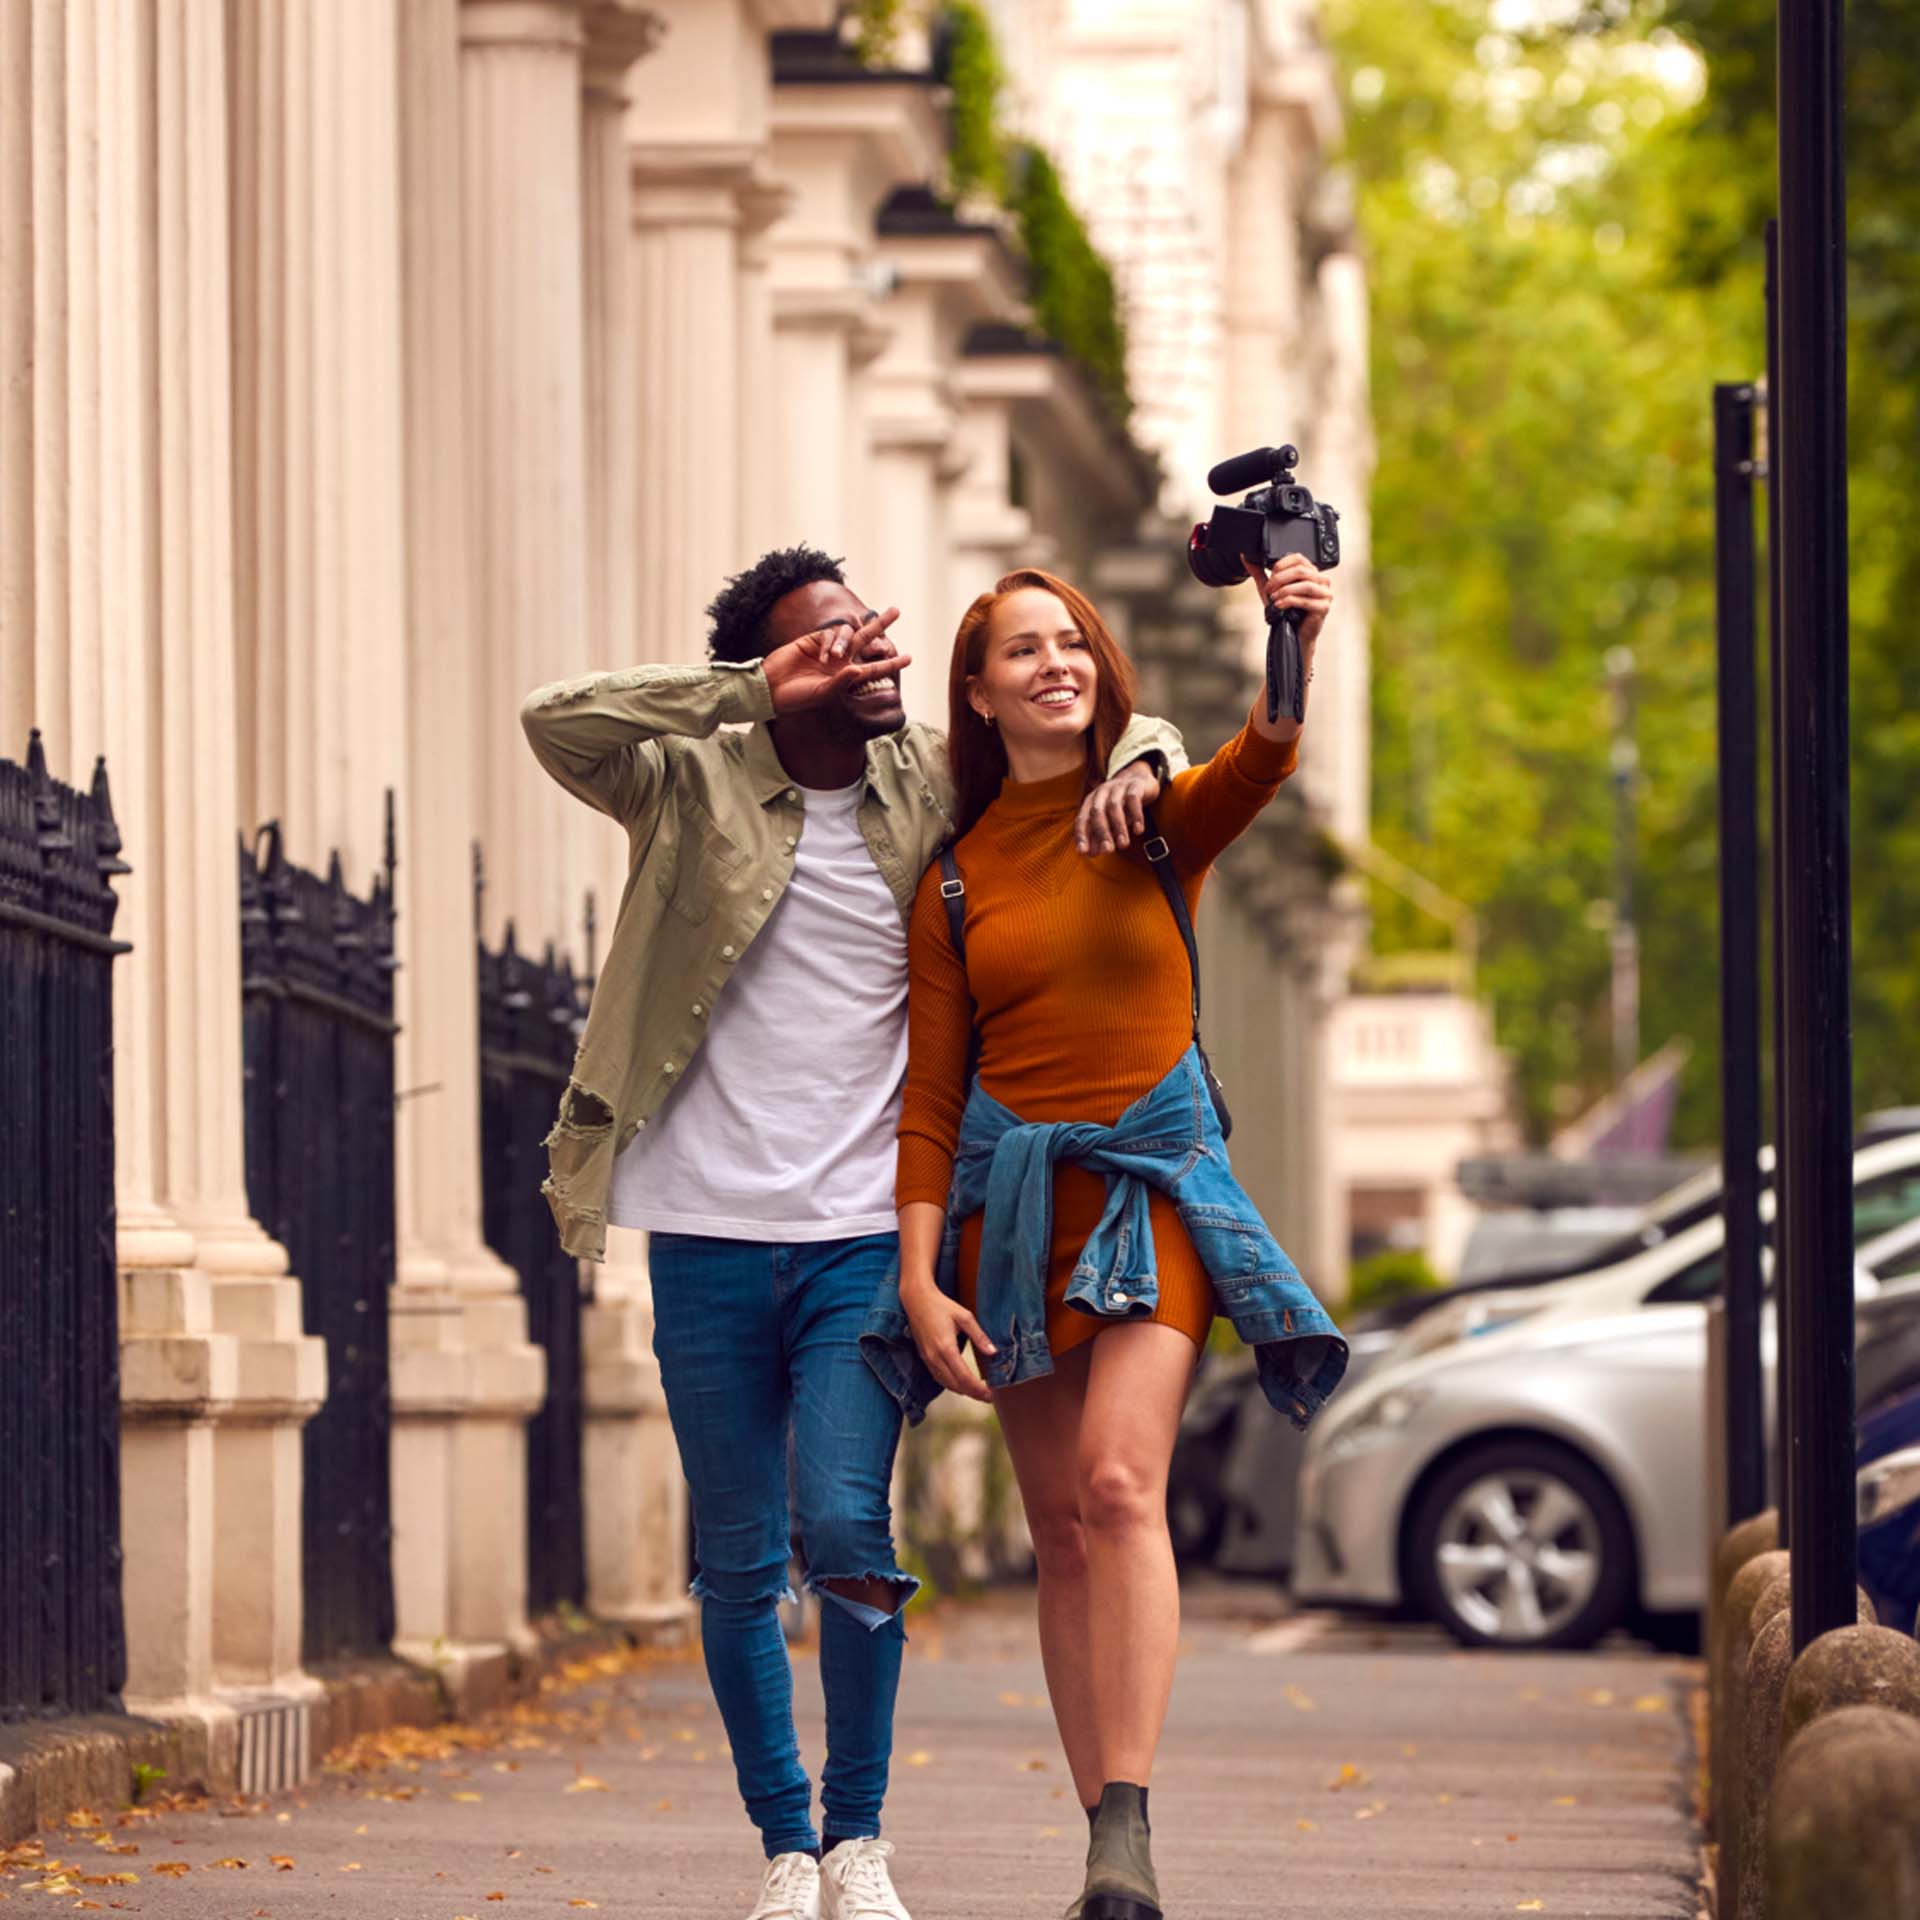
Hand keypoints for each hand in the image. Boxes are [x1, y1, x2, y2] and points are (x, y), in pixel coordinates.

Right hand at [763, 607, 908, 714]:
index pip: (873, 669)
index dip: (890, 663)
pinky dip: (832, 644)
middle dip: (880, 625)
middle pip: (866, 640)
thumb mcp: (823, 694)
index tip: (909, 657)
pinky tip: (824, 656)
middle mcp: (840, 663)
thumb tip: (861, 669)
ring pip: (850, 633)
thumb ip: (842, 683)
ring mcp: (827, 650)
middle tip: (897, 610)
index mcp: (846, 679)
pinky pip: (830, 635)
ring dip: (856, 636)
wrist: (771, 687)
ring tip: (843, 652)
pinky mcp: (813, 639)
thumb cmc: (798, 697)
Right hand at [901, 1276, 994, 1403]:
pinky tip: (962, 1384)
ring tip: (978, 1393)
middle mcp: (935, 1357)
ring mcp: (928, 1359)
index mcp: (946, 1348)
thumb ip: (979, 1336)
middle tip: (989, 1397)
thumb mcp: (964, 1316)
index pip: (964, 1377)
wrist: (916, 1300)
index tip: (991, 1394)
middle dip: (973, 1394)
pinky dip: (952, 1385)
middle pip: (956, 1385)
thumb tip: (993, 1352)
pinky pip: (939, 1378)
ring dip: (963, 1391)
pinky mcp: (925, 1357)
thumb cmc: (941, 1305)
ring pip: (946, 1384)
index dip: (978, 1389)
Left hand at [1076, 757, 1160, 854]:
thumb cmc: (1120, 805)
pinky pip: (1133, 799)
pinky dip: (1136, 816)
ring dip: (1118, 827)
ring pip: (1114, 807)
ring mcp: (1117, 787)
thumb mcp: (1109, 820)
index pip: (1082, 819)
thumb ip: (1099, 835)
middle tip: (1108, 850)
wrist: (1139, 780)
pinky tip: (1138, 830)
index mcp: (1091, 802)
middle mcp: (1101, 793)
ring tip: (1124, 844)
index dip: (1081, 836)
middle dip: (1101, 833)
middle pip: (1097, 813)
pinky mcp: (1134, 786)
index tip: (1084, 852)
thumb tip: (1091, 854)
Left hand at [1244, 554, 1333, 649]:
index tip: (1270, 576)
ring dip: (1285, 590)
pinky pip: (1306, 600)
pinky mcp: (1323, 607)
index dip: (1281, 565)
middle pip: (1301, 570)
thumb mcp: (1271, 589)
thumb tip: (1246, 559)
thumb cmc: (1286, 613)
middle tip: (1269, 588)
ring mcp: (1324, 594)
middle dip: (1280, 579)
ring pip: (1305, 584)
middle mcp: (1320, 581)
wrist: (1293, 636)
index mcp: (1310, 573)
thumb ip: (1260, 573)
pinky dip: (1289, 601)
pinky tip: (1279, 605)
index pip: (1298, 558)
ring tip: (1274, 597)